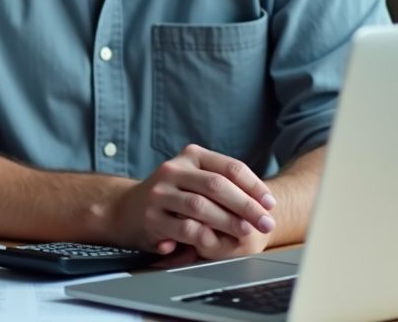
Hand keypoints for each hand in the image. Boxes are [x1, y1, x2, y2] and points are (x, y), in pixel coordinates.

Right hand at [114, 144, 275, 260]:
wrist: (127, 209)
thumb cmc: (174, 194)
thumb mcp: (195, 178)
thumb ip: (224, 182)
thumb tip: (264, 202)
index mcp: (191, 156)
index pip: (230, 167)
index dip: (254, 186)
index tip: (270, 204)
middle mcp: (173, 169)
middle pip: (217, 185)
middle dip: (246, 206)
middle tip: (265, 223)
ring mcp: (160, 192)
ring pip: (199, 206)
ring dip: (228, 221)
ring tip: (245, 232)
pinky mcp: (151, 217)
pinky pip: (182, 228)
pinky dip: (201, 236)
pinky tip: (214, 242)